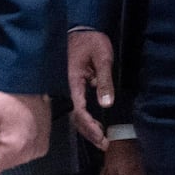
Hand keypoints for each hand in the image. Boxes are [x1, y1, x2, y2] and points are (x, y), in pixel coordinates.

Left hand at [0, 91, 49, 174]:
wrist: (32, 85)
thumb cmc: (11, 98)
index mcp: (14, 150)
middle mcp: (28, 154)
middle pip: (3, 165)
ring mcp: (38, 151)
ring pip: (15, 160)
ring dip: (11, 149)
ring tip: (10, 128)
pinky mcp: (43, 146)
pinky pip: (27, 153)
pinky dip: (22, 145)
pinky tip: (21, 130)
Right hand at [69, 28, 114, 147]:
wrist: (81, 30)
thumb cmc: (91, 42)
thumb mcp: (102, 57)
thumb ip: (104, 80)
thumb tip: (106, 103)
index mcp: (73, 82)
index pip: (79, 110)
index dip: (89, 126)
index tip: (101, 137)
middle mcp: (68, 89)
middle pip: (76, 117)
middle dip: (89, 133)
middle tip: (104, 144)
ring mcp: (70, 89)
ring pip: (76, 114)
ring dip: (88, 128)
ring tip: (102, 140)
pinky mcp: (73, 87)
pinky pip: (78, 107)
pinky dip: (86, 119)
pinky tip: (96, 125)